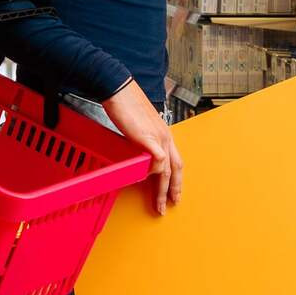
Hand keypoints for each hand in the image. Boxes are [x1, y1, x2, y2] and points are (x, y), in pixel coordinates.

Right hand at [103, 81, 182, 215]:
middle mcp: (166, 136)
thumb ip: (141, 143)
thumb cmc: (126, 104)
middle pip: (176, 168)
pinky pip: (158, 161)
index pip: (175, 160)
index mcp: (164, 133)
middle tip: (172, 204)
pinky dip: (153, 173)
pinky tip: (146, 180)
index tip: (173, 192)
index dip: (175, 178)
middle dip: (174, 189)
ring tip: (159, 204)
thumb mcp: (137, 128)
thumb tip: (138, 158)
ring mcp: (159, 137)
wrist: (119, 90)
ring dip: (164, 190)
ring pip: (167, 170)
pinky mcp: (149, 138)